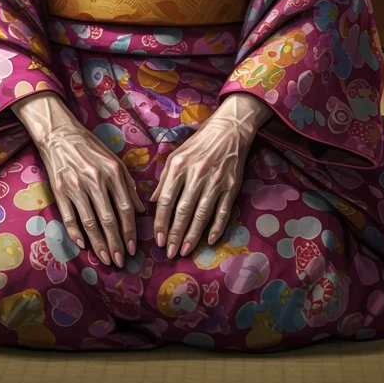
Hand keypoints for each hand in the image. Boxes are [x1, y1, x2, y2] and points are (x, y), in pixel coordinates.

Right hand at [14, 92, 145, 268]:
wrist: (59, 134)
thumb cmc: (91, 147)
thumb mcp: (115, 160)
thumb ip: (128, 185)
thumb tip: (141, 210)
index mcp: (112, 171)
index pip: (125, 208)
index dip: (130, 231)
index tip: (132, 249)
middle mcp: (95, 180)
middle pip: (108, 219)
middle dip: (115, 244)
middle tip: (120, 261)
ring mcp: (76, 186)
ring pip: (90, 222)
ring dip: (98, 244)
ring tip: (105, 259)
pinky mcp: (59, 190)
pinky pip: (69, 217)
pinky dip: (76, 234)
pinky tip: (83, 246)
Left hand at [150, 93, 270, 259]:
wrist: (229, 129)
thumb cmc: (198, 144)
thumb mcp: (176, 155)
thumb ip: (163, 179)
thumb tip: (151, 203)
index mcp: (179, 166)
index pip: (165, 200)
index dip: (161, 222)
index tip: (157, 239)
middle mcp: (196, 174)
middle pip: (183, 211)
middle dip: (175, 234)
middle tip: (169, 253)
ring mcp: (216, 181)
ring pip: (202, 214)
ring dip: (192, 235)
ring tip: (184, 250)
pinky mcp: (232, 186)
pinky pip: (223, 211)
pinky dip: (217, 227)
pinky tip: (209, 240)